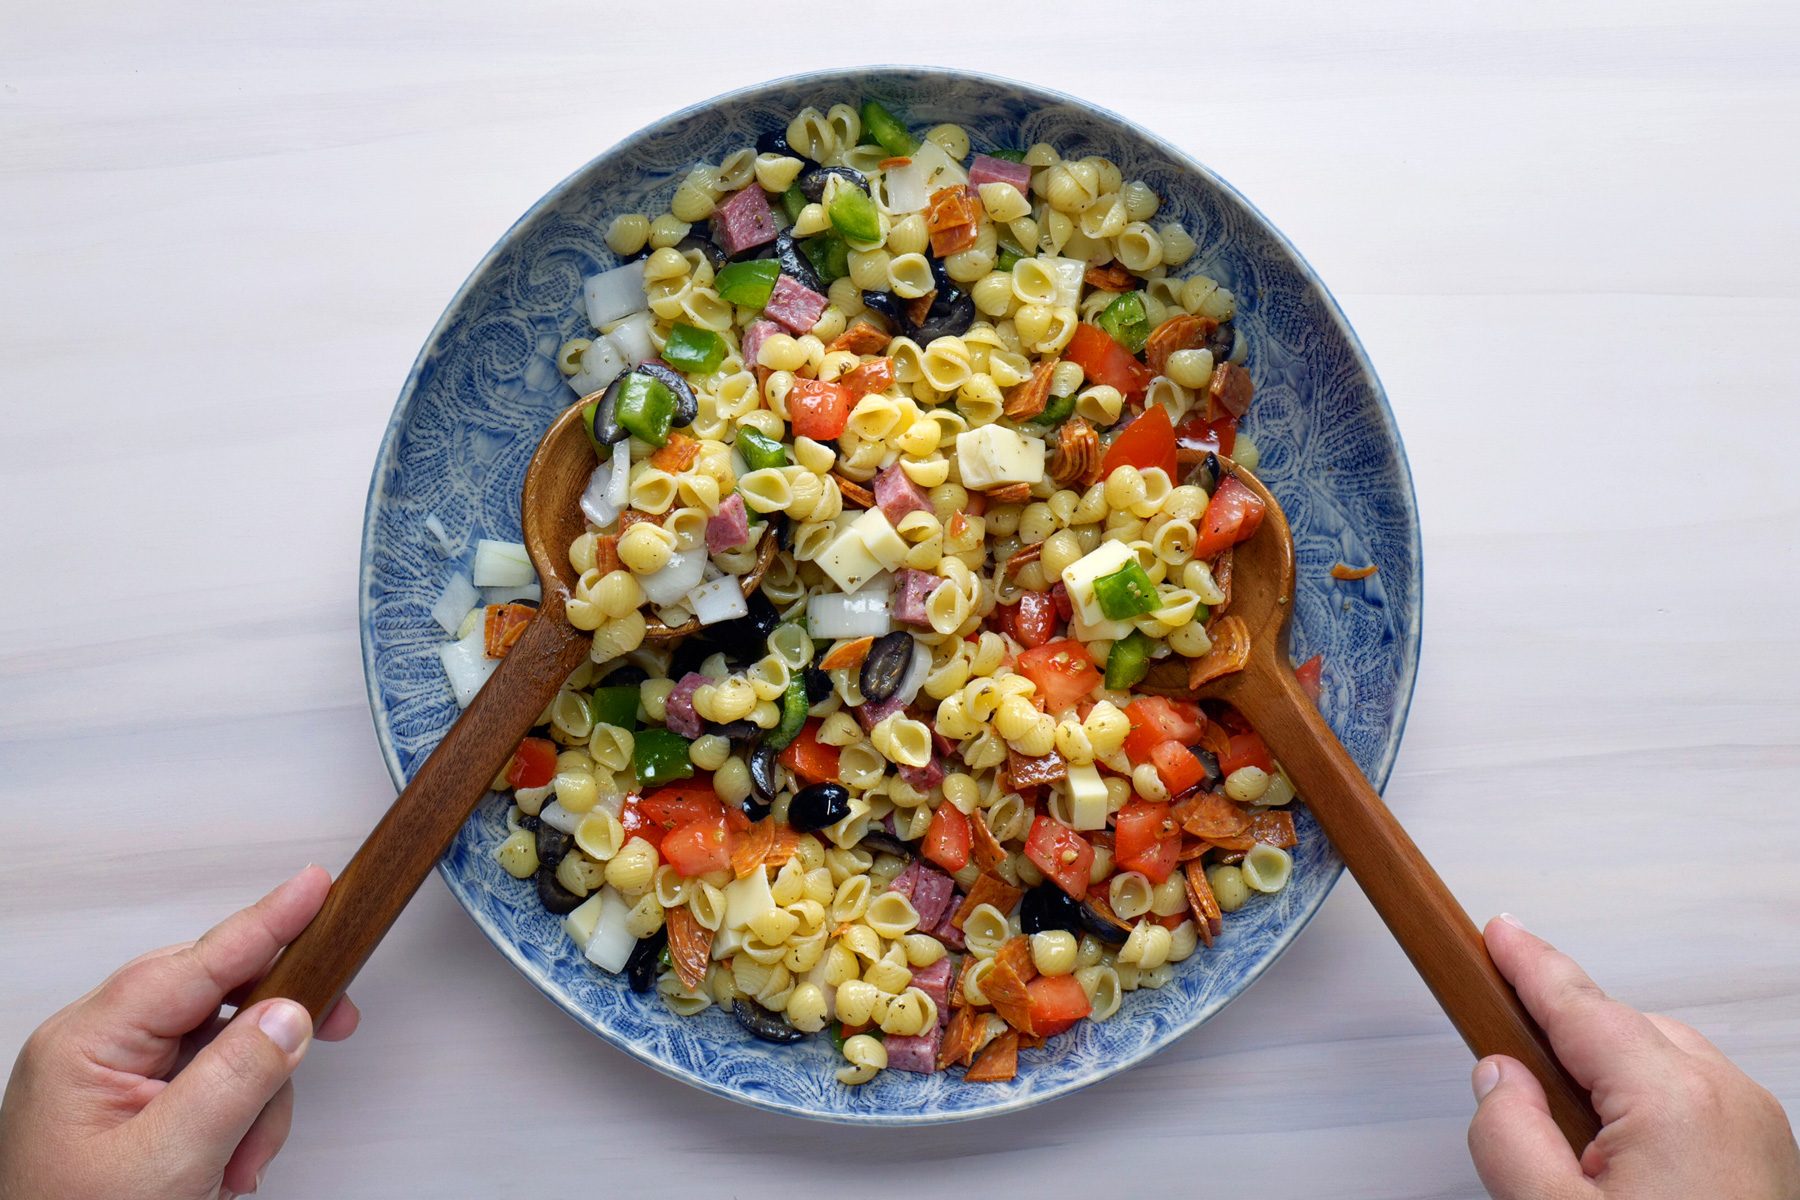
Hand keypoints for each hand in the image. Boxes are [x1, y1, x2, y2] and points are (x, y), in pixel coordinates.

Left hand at [0, 867, 357, 1199]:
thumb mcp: (169, 1159)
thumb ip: (235, 1080)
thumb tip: (288, 1014)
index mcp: (86, 1046)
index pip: (194, 964)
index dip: (264, 923)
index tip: (316, 888)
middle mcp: (97, 1049)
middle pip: (214, 998)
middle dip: (271, 1035)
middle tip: (339, 1021)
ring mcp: (115, 1078)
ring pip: (225, 1044)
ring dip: (256, 1100)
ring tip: (239, 1163)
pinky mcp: (137, 1104)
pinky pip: (214, 1080)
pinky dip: (240, 1119)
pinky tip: (229, 1163)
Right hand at [1469, 914, 1799, 1198]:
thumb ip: (1508, 1136)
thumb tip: (1496, 1079)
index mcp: (1672, 1098)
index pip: (1577, 1003)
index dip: (1527, 962)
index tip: (1496, 932)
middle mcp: (1727, 1098)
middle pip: (1619, 1030)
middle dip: (1561, 1041)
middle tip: (1510, 1085)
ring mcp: (1756, 1129)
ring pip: (1657, 1065)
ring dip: (1604, 1081)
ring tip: (1571, 1159)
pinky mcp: (1767, 1162)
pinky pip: (1690, 1102)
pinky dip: (1643, 1111)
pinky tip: (1616, 1172)